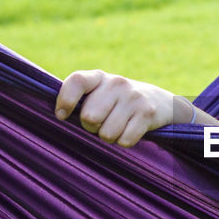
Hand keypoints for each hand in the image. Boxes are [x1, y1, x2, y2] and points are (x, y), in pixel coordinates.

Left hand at [54, 70, 177, 146]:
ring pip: (107, 133)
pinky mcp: (147, 113)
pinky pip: (125, 140)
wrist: (158, 102)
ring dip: (109, 137)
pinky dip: (125, 141)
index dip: (65, 100)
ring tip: (117, 126)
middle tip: (102, 122)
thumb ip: (80, 98)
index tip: (62, 115)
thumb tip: (60, 115)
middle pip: (89, 118)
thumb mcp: (99, 92)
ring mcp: (134, 97)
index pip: (77, 81)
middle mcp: (117, 83)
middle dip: (92, 127)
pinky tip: (130, 130)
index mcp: (100, 77)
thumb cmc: (117, 102)